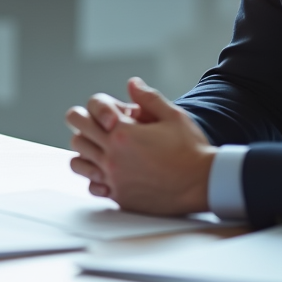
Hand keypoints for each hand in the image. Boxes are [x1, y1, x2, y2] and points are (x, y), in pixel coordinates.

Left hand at [65, 77, 216, 215]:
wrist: (204, 183)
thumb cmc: (191, 149)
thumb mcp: (173, 115)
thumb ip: (148, 98)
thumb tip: (131, 84)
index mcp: (122, 133)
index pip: (86, 113)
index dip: (95, 109)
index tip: (112, 113)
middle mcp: (113, 157)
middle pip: (77, 136)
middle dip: (85, 127)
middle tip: (100, 126)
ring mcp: (114, 179)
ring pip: (77, 163)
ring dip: (86, 153)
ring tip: (102, 149)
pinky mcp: (120, 197)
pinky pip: (92, 186)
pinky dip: (95, 177)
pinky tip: (110, 172)